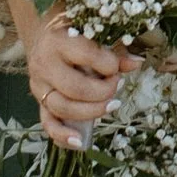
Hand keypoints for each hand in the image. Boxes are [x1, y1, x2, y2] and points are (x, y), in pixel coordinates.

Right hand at [24, 17, 136, 144]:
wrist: (43, 35)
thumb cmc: (73, 33)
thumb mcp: (92, 35)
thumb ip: (114, 51)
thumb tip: (137, 63)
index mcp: (58, 41)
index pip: (86, 56)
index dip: (109, 64)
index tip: (117, 67)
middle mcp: (44, 64)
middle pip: (75, 88)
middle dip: (103, 92)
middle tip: (117, 86)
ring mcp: (39, 86)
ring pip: (63, 107)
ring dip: (91, 111)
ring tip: (112, 105)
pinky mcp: (38, 102)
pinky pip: (48, 123)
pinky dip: (63, 136)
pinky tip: (79, 142)